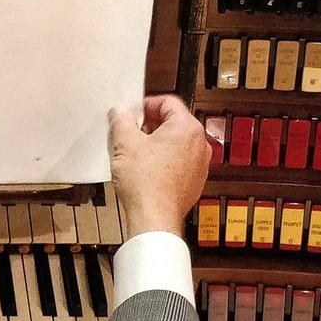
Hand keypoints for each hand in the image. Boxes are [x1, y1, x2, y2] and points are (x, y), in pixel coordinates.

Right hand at [108, 94, 209, 237]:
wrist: (155, 218)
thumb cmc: (146, 184)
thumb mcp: (124, 143)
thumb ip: (121, 120)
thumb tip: (120, 112)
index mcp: (187, 128)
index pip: (167, 102)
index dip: (145, 105)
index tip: (131, 113)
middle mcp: (199, 144)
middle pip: (173, 123)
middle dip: (150, 125)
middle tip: (130, 133)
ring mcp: (199, 164)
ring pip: (176, 143)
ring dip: (156, 144)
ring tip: (136, 154)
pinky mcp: (194, 181)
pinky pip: (178, 163)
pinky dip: (164, 162)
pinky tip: (145, 171)